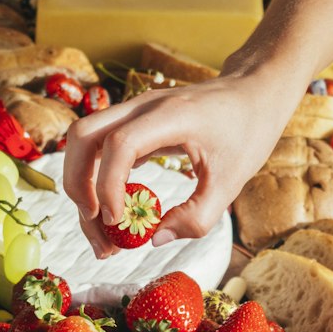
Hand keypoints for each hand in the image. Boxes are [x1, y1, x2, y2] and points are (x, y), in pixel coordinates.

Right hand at [62, 71, 299, 258]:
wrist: (254, 91)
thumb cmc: (247, 130)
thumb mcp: (232, 181)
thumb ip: (196, 216)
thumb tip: (156, 239)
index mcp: (169, 115)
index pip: (119, 145)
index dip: (108, 186)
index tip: (118, 222)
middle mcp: (142, 106)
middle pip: (82, 136)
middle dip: (77, 185)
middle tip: (96, 227)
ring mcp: (133, 111)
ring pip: (82, 141)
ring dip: (79, 185)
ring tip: (99, 229)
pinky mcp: (133, 123)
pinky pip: (98, 148)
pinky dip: (94, 180)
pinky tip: (112, 212)